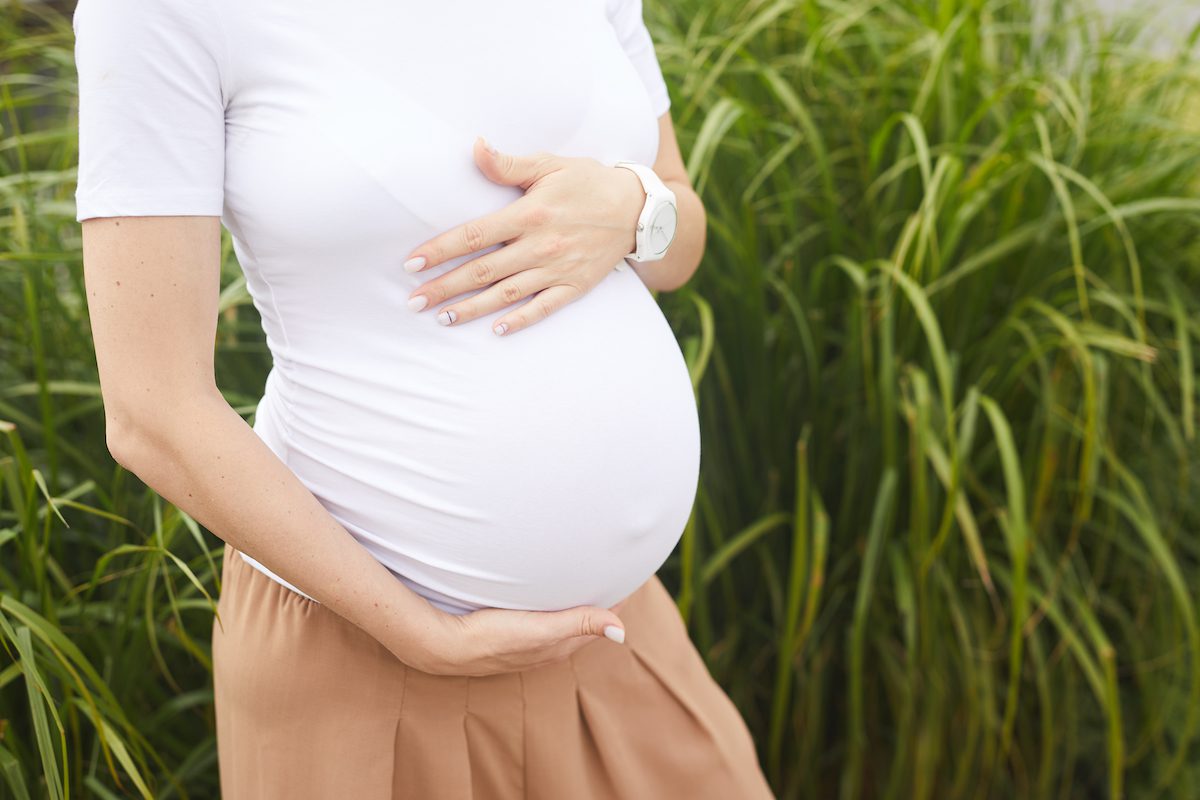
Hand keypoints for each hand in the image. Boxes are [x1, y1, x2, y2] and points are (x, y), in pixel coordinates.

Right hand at [397, 597, 630, 677]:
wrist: (446, 645)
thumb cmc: (492, 637)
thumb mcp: (540, 629)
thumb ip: (579, 625)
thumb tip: (622, 633)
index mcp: (561, 645)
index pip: (601, 621)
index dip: (617, 601)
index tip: (630, 576)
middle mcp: (550, 646)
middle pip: (586, 620)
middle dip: (602, 600)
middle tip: (613, 570)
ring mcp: (530, 641)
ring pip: (565, 619)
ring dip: (578, 602)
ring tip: (586, 577)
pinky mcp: (512, 632)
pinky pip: (545, 617)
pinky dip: (556, 604)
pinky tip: (547, 592)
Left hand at [403, 135, 644, 336]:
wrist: (637, 209)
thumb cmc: (587, 182)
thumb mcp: (549, 164)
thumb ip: (508, 164)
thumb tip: (474, 147)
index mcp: (529, 214)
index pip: (474, 235)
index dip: (440, 250)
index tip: (413, 263)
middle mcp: (540, 246)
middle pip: (482, 271)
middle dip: (445, 288)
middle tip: (414, 302)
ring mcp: (558, 269)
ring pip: (507, 294)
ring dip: (472, 308)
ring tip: (442, 318)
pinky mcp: (575, 286)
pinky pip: (544, 308)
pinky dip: (520, 321)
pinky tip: (496, 330)